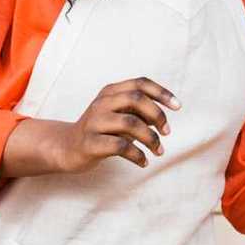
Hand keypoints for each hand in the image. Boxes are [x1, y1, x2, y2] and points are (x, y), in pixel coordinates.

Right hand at [56, 77, 179, 172]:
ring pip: (130, 123)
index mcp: (110, 92)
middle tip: (167, 132)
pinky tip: (143, 162)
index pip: (140, 83)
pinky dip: (137, 155)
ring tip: (158, 151)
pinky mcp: (90, 143)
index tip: (178, 107)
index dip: (162, 92)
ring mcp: (94, 122)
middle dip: (157, 115)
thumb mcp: (120, 115)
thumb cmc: (102, 130)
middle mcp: (101, 103)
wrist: (67, 148)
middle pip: (136, 99)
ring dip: (150, 138)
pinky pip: (120, 147)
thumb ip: (139, 112)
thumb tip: (164, 117)